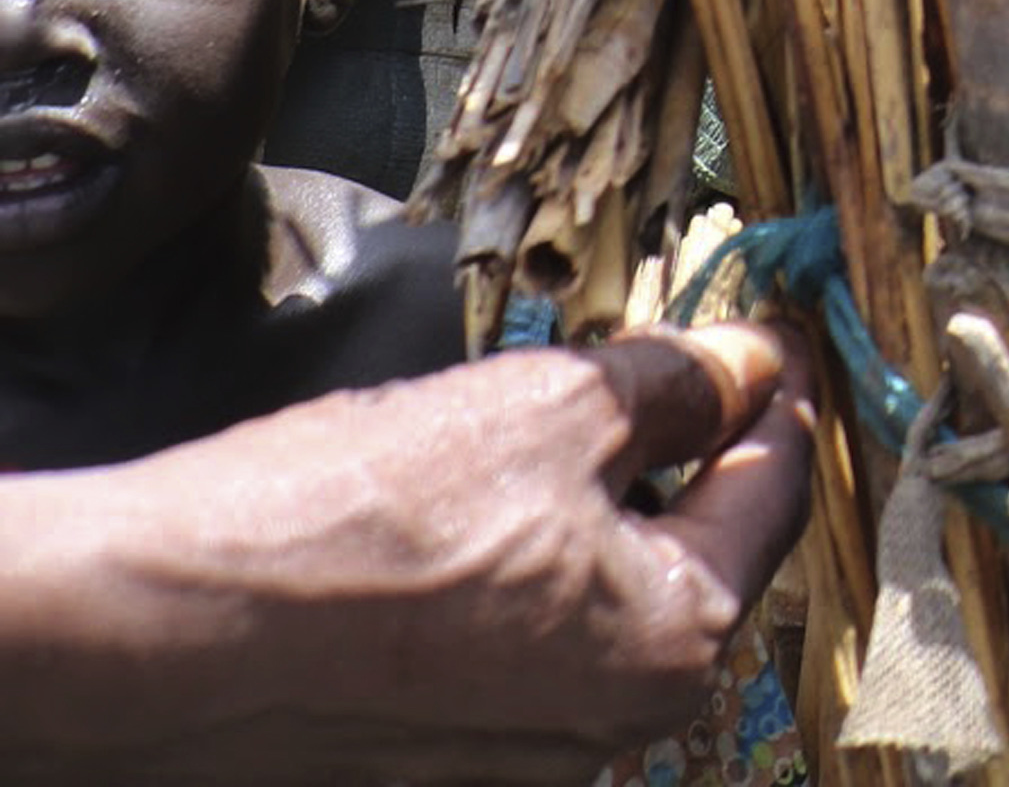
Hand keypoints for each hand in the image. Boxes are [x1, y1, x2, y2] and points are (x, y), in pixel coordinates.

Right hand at [0, 323, 819, 783]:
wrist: (161, 630)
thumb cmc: (360, 522)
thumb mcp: (555, 405)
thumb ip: (678, 384)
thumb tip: (752, 361)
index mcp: (676, 641)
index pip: (772, 491)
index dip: (773, 394)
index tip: (773, 337)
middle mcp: (614, 723)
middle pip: (689, 550)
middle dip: (675, 456)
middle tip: (651, 372)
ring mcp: (519, 752)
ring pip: (595, 597)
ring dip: (587, 515)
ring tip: (520, 441)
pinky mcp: (431, 750)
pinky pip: (510, 642)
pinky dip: (507, 574)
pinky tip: (447, 519)